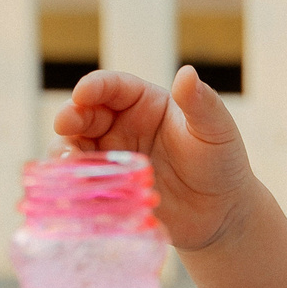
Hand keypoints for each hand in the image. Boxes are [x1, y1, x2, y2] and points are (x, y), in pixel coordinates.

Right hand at [54, 66, 255, 252]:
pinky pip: (82, 185)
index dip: (94, 86)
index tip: (82, 93)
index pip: (112, 87)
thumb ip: (201, 103)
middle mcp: (120, 127)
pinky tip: (74, 190)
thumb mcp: (216, 130)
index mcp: (144, 103)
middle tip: (65, 126)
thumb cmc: (222, 163)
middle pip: (84, 115)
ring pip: (76, 149)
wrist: (222, 214)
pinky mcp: (107, 191)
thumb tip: (187, 73)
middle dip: (70, 117)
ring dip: (65, 152)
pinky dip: (73, 186)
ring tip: (67, 162)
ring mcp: (111, 160)